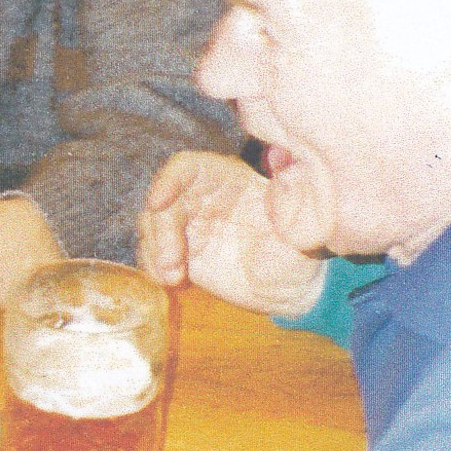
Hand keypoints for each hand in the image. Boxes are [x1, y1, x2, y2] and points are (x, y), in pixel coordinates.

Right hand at [138, 151, 326, 316]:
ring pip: (151, 227)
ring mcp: (188, 228)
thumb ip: (285, 195)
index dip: (168, 181)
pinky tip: (168, 282)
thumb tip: (280, 163)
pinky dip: (153, 267)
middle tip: (172, 262)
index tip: (158, 203)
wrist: (296, 286)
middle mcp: (200, 199)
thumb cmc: (299, 248)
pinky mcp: (182, 255)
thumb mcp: (295, 221)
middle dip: (160, 231)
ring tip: (172, 277)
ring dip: (154, 251)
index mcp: (226, 179)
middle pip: (162, 202)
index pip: (186, 169)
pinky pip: (153, 255)